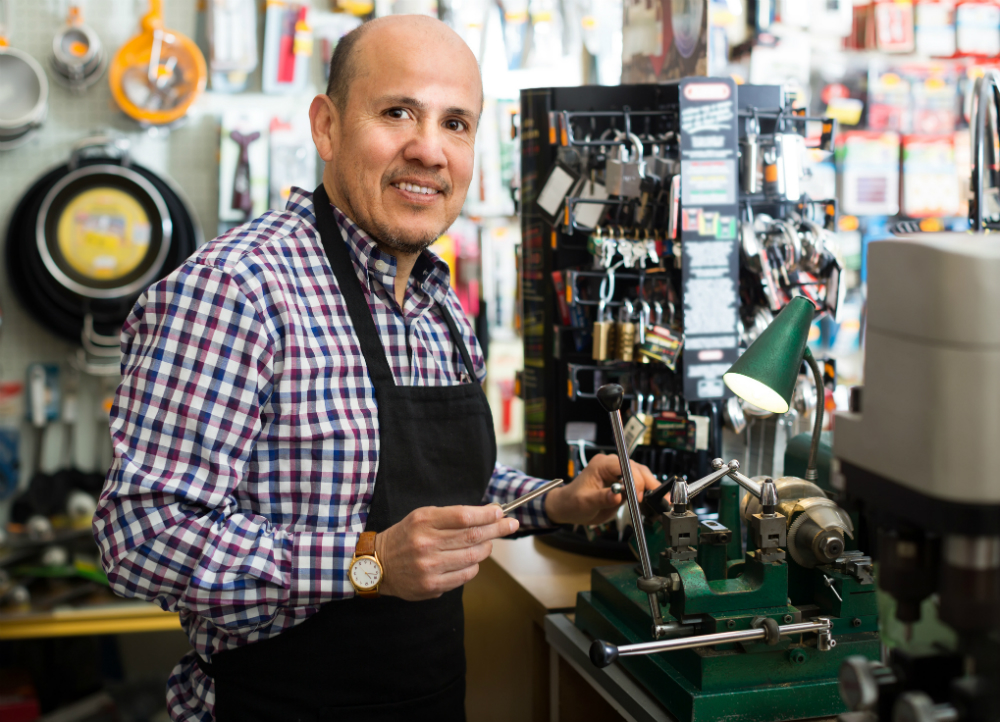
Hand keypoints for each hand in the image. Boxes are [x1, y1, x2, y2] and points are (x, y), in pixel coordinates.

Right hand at [374, 505, 518, 600]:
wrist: (378, 564)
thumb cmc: (405, 537)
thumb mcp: (422, 517)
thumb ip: (452, 515)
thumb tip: (487, 513)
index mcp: (424, 521)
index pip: (464, 516)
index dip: (486, 514)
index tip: (501, 512)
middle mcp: (426, 543)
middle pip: (472, 536)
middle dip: (496, 529)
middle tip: (511, 524)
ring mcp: (429, 566)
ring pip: (472, 557)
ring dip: (486, 548)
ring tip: (488, 543)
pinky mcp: (431, 585)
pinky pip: (465, 576)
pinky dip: (474, 566)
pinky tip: (472, 560)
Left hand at [543, 453, 658, 526]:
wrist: (569, 507)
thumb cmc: (572, 502)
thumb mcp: (584, 502)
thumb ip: (601, 498)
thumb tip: (617, 495)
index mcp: (602, 465)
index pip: (625, 466)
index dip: (635, 480)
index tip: (638, 496)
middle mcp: (612, 465)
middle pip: (637, 469)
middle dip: (649, 484)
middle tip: (659, 500)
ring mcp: (619, 473)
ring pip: (642, 475)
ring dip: (652, 487)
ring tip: (663, 502)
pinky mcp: (624, 483)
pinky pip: (640, 484)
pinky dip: (649, 492)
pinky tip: (657, 502)